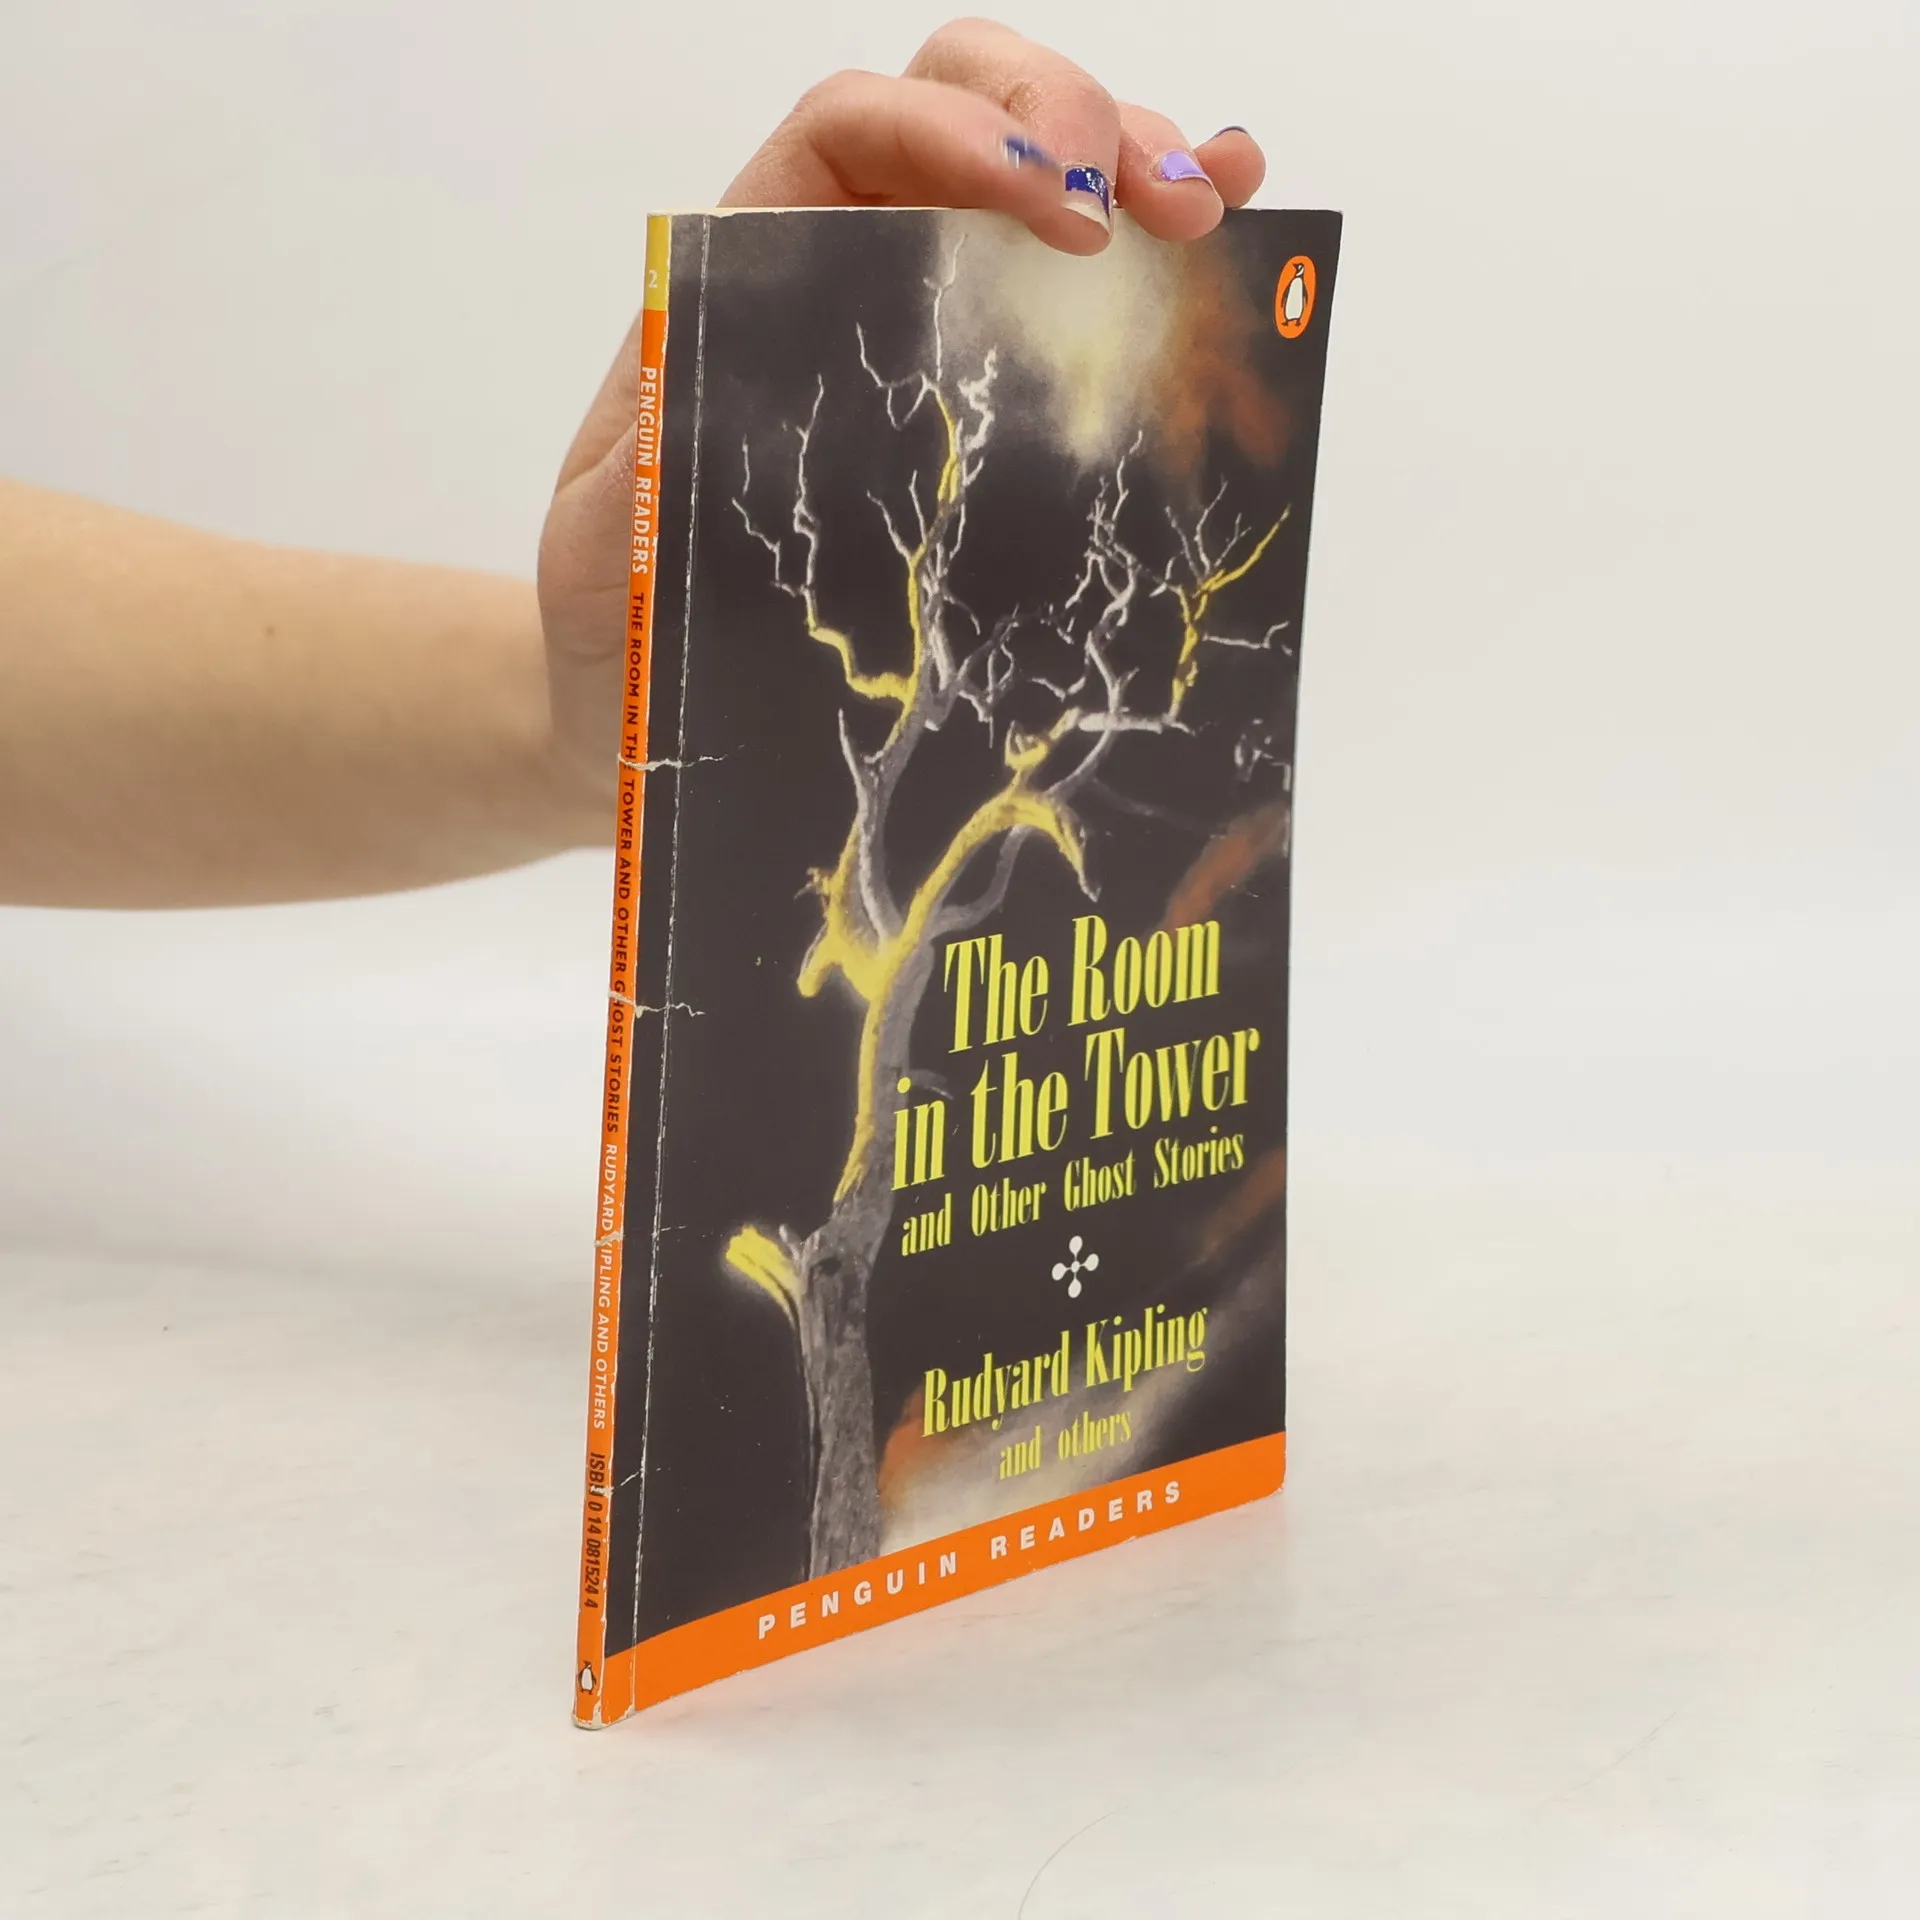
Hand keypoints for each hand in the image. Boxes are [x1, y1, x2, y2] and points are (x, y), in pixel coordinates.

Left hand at [538, 18, 1263, 790]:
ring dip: (1139, 163)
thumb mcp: (609, 530)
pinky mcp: (987, 390)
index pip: (855, 131)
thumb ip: (642, 461)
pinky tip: (1231, 232)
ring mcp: (925, 314)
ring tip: (1213, 205)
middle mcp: (843, 261)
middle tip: (1152, 204)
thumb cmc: (622, 606)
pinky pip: (1076, 284)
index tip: (1052, 205)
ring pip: (1039, 172)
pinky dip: (1156, 248)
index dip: (961, 131)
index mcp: (749, 266)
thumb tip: (715, 413)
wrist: (647, 687)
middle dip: (1070, 122)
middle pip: (965, 107)